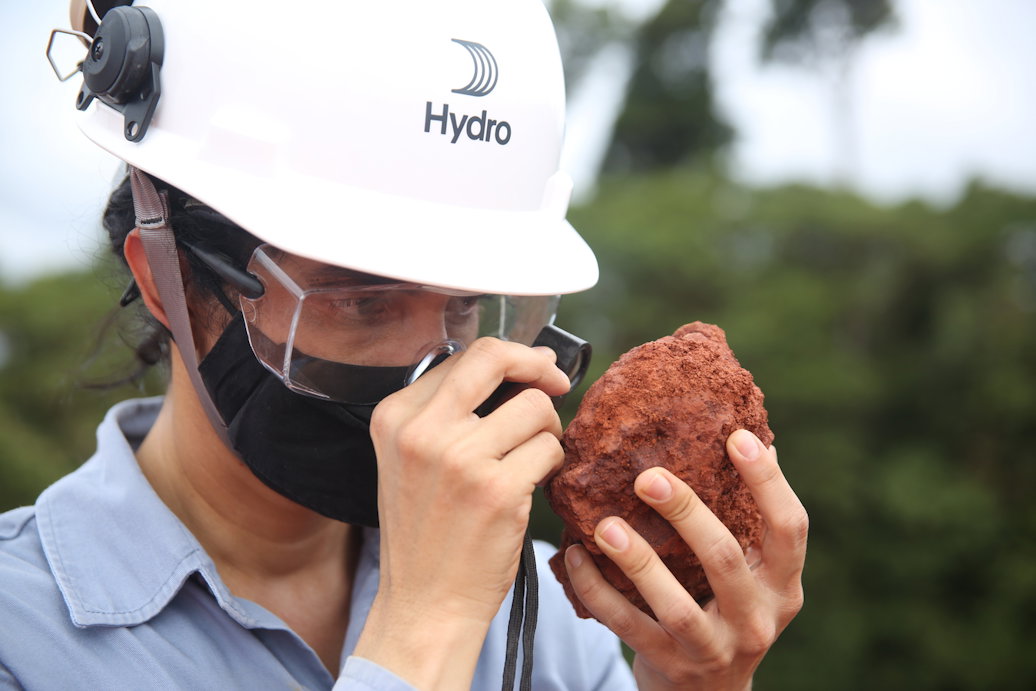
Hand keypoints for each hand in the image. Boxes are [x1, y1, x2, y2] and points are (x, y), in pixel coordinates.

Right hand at [353, 338, 571, 688]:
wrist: (425, 605)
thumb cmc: (427, 535)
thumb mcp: (410, 462)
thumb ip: (449, 412)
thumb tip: (519, 364)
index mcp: (395, 417)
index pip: (465, 356)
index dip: (510, 358)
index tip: (532, 370)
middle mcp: (421, 431)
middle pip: (495, 359)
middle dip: (537, 365)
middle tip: (556, 382)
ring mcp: (459, 460)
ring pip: (535, 407)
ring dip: (548, 430)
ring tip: (534, 458)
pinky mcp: (497, 490)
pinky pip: (549, 449)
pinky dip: (553, 464)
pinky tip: (537, 484)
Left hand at [563, 429, 806, 689]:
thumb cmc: (726, 612)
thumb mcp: (752, 574)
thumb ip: (750, 520)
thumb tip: (756, 437)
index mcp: (782, 585)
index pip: (789, 528)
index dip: (767, 481)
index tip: (735, 437)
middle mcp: (757, 619)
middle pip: (725, 558)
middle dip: (686, 513)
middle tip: (647, 477)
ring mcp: (715, 648)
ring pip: (675, 605)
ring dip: (637, 562)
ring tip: (605, 526)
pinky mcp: (671, 666)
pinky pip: (628, 627)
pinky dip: (597, 591)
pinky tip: (574, 556)